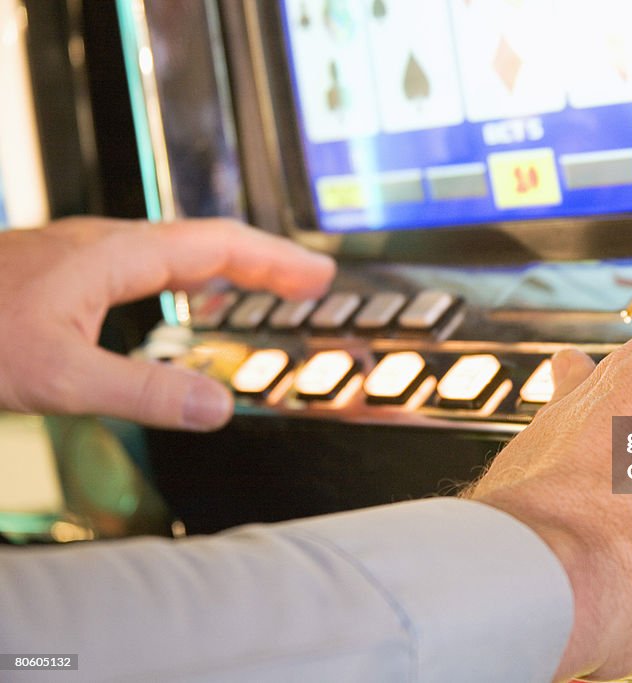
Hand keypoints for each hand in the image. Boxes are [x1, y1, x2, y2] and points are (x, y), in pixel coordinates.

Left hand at [0, 217, 334, 430]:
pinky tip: (179, 296)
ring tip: (261, 284)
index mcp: (112, 256)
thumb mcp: (59, 376)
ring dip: (226, 264)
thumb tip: (217, 406)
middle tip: (309, 281)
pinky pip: (147, 263)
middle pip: (203, 238)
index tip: (319, 277)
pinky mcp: (63, 273)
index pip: (217, 246)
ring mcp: (80, 255)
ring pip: (173, 248)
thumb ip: (144, 391)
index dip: (274, 261)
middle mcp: (101, 245)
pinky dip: (186, 276)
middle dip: (262, 259)